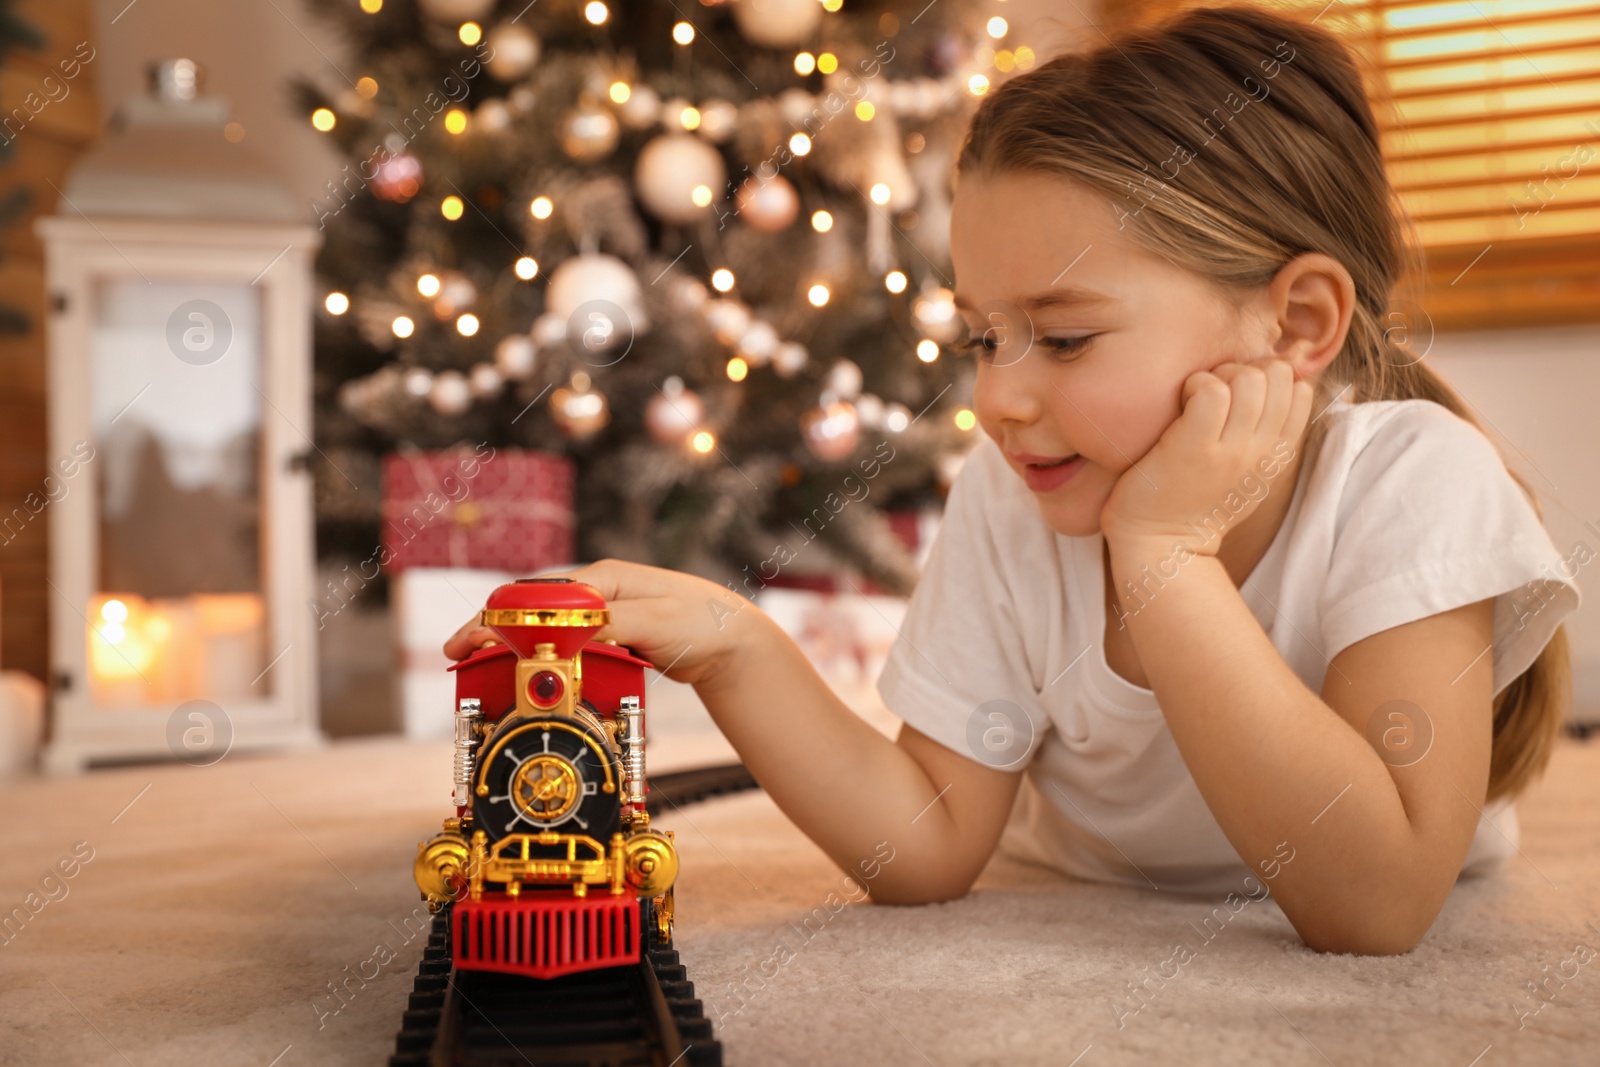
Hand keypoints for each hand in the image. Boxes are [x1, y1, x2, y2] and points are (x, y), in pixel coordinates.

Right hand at [442, 559, 764, 690]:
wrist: (732, 644)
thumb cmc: (702, 621)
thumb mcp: (655, 620)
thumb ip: (610, 623)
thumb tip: (566, 633)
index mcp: (602, 579)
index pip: (537, 596)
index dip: (500, 618)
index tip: (472, 640)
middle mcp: (597, 594)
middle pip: (532, 613)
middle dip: (494, 633)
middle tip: (460, 657)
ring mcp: (602, 619)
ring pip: (547, 634)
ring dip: (516, 651)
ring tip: (481, 671)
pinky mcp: (610, 642)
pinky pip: (569, 653)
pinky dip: (547, 666)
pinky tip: (530, 680)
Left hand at [1099, 358, 1312, 555]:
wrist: (1162, 547)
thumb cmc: (1196, 502)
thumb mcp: (1247, 473)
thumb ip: (1265, 435)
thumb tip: (1276, 388)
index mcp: (1277, 454)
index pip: (1300, 390)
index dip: (1267, 378)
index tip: (1236, 397)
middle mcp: (1261, 451)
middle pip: (1277, 375)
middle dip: (1242, 370)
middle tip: (1211, 395)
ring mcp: (1231, 450)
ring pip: (1248, 378)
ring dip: (1217, 376)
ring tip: (1193, 400)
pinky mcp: (1195, 448)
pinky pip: (1211, 392)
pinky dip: (1194, 386)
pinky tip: (1179, 406)